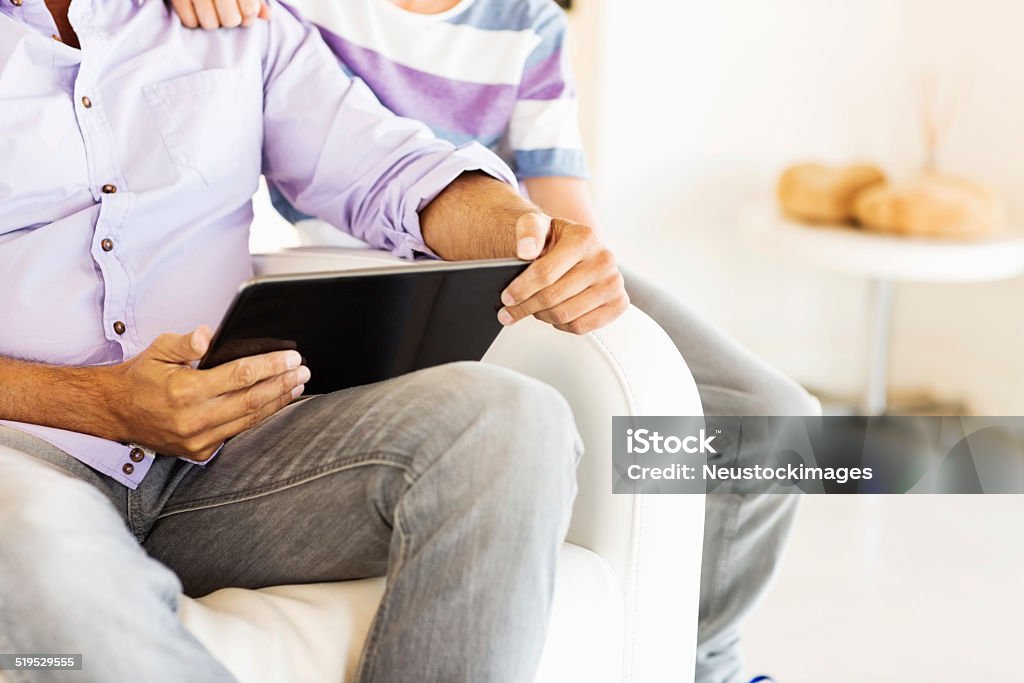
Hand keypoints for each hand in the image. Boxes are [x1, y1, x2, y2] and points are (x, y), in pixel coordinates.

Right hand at [104, 326, 308, 460]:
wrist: (116, 412)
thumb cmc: (141, 378)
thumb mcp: (158, 350)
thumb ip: (186, 343)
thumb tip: (208, 335)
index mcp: (185, 390)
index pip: (239, 375)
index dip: (269, 366)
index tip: (291, 357)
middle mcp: (194, 419)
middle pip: (251, 399)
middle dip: (282, 383)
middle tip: (303, 370)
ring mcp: (198, 439)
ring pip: (249, 419)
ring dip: (278, 401)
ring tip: (296, 385)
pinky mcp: (200, 452)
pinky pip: (238, 432)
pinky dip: (259, 417)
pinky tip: (275, 404)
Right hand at [170, 0, 270, 28]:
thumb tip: (267, 16)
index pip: (250, 10)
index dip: (249, 17)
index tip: (245, 14)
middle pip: (230, 20)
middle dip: (230, 20)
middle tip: (226, 11)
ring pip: (210, 24)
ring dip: (212, 22)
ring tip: (210, 10)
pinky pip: (189, 21)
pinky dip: (193, 20)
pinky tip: (196, 10)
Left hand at [498, 213, 628, 334]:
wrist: (576, 248)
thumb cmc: (554, 239)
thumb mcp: (536, 225)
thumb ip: (528, 231)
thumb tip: (525, 250)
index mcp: (584, 238)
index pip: (545, 273)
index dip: (520, 289)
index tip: (507, 298)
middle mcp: (604, 260)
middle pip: (553, 298)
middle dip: (526, 306)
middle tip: (512, 309)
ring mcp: (613, 283)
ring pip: (565, 315)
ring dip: (542, 316)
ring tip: (533, 307)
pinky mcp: (618, 303)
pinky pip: (581, 326)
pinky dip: (561, 324)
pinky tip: (554, 313)